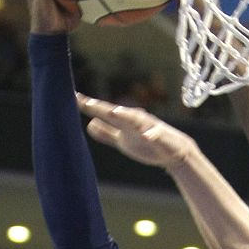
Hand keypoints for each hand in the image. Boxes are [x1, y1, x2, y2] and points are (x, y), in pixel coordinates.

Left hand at [76, 93, 195, 169]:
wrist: (174, 151)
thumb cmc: (147, 144)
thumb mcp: (122, 140)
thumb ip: (107, 133)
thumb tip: (89, 124)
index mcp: (124, 122)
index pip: (104, 112)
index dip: (89, 106)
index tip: (74, 98)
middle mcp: (134, 120)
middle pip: (116, 113)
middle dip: (102, 108)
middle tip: (86, 102)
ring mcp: (148, 128)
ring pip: (136, 120)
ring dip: (126, 116)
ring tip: (114, 112)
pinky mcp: (161, 138)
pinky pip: (156, 136)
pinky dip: (152, 135)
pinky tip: (147, 136)